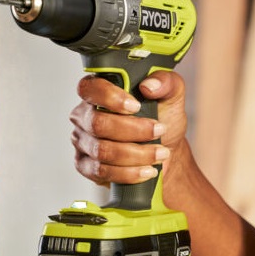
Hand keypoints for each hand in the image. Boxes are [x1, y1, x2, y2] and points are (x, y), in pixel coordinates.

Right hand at [69, 71, 187, 187]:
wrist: (165, 149)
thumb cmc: (162, 118)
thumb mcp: (171, 96)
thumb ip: (166, 82)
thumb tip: (150, 85)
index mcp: (98, 92)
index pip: (89, 88)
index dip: (110, 98)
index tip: (136, 106)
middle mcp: (84, 115)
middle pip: (98, 124)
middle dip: (133, 131)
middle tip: (159, 131)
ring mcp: (83, 142)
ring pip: (102, 151)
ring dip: (136, 154)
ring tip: (160, 153)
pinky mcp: (86, 166)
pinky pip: (102, 172)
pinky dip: (129, 173)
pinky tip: (147, 170)